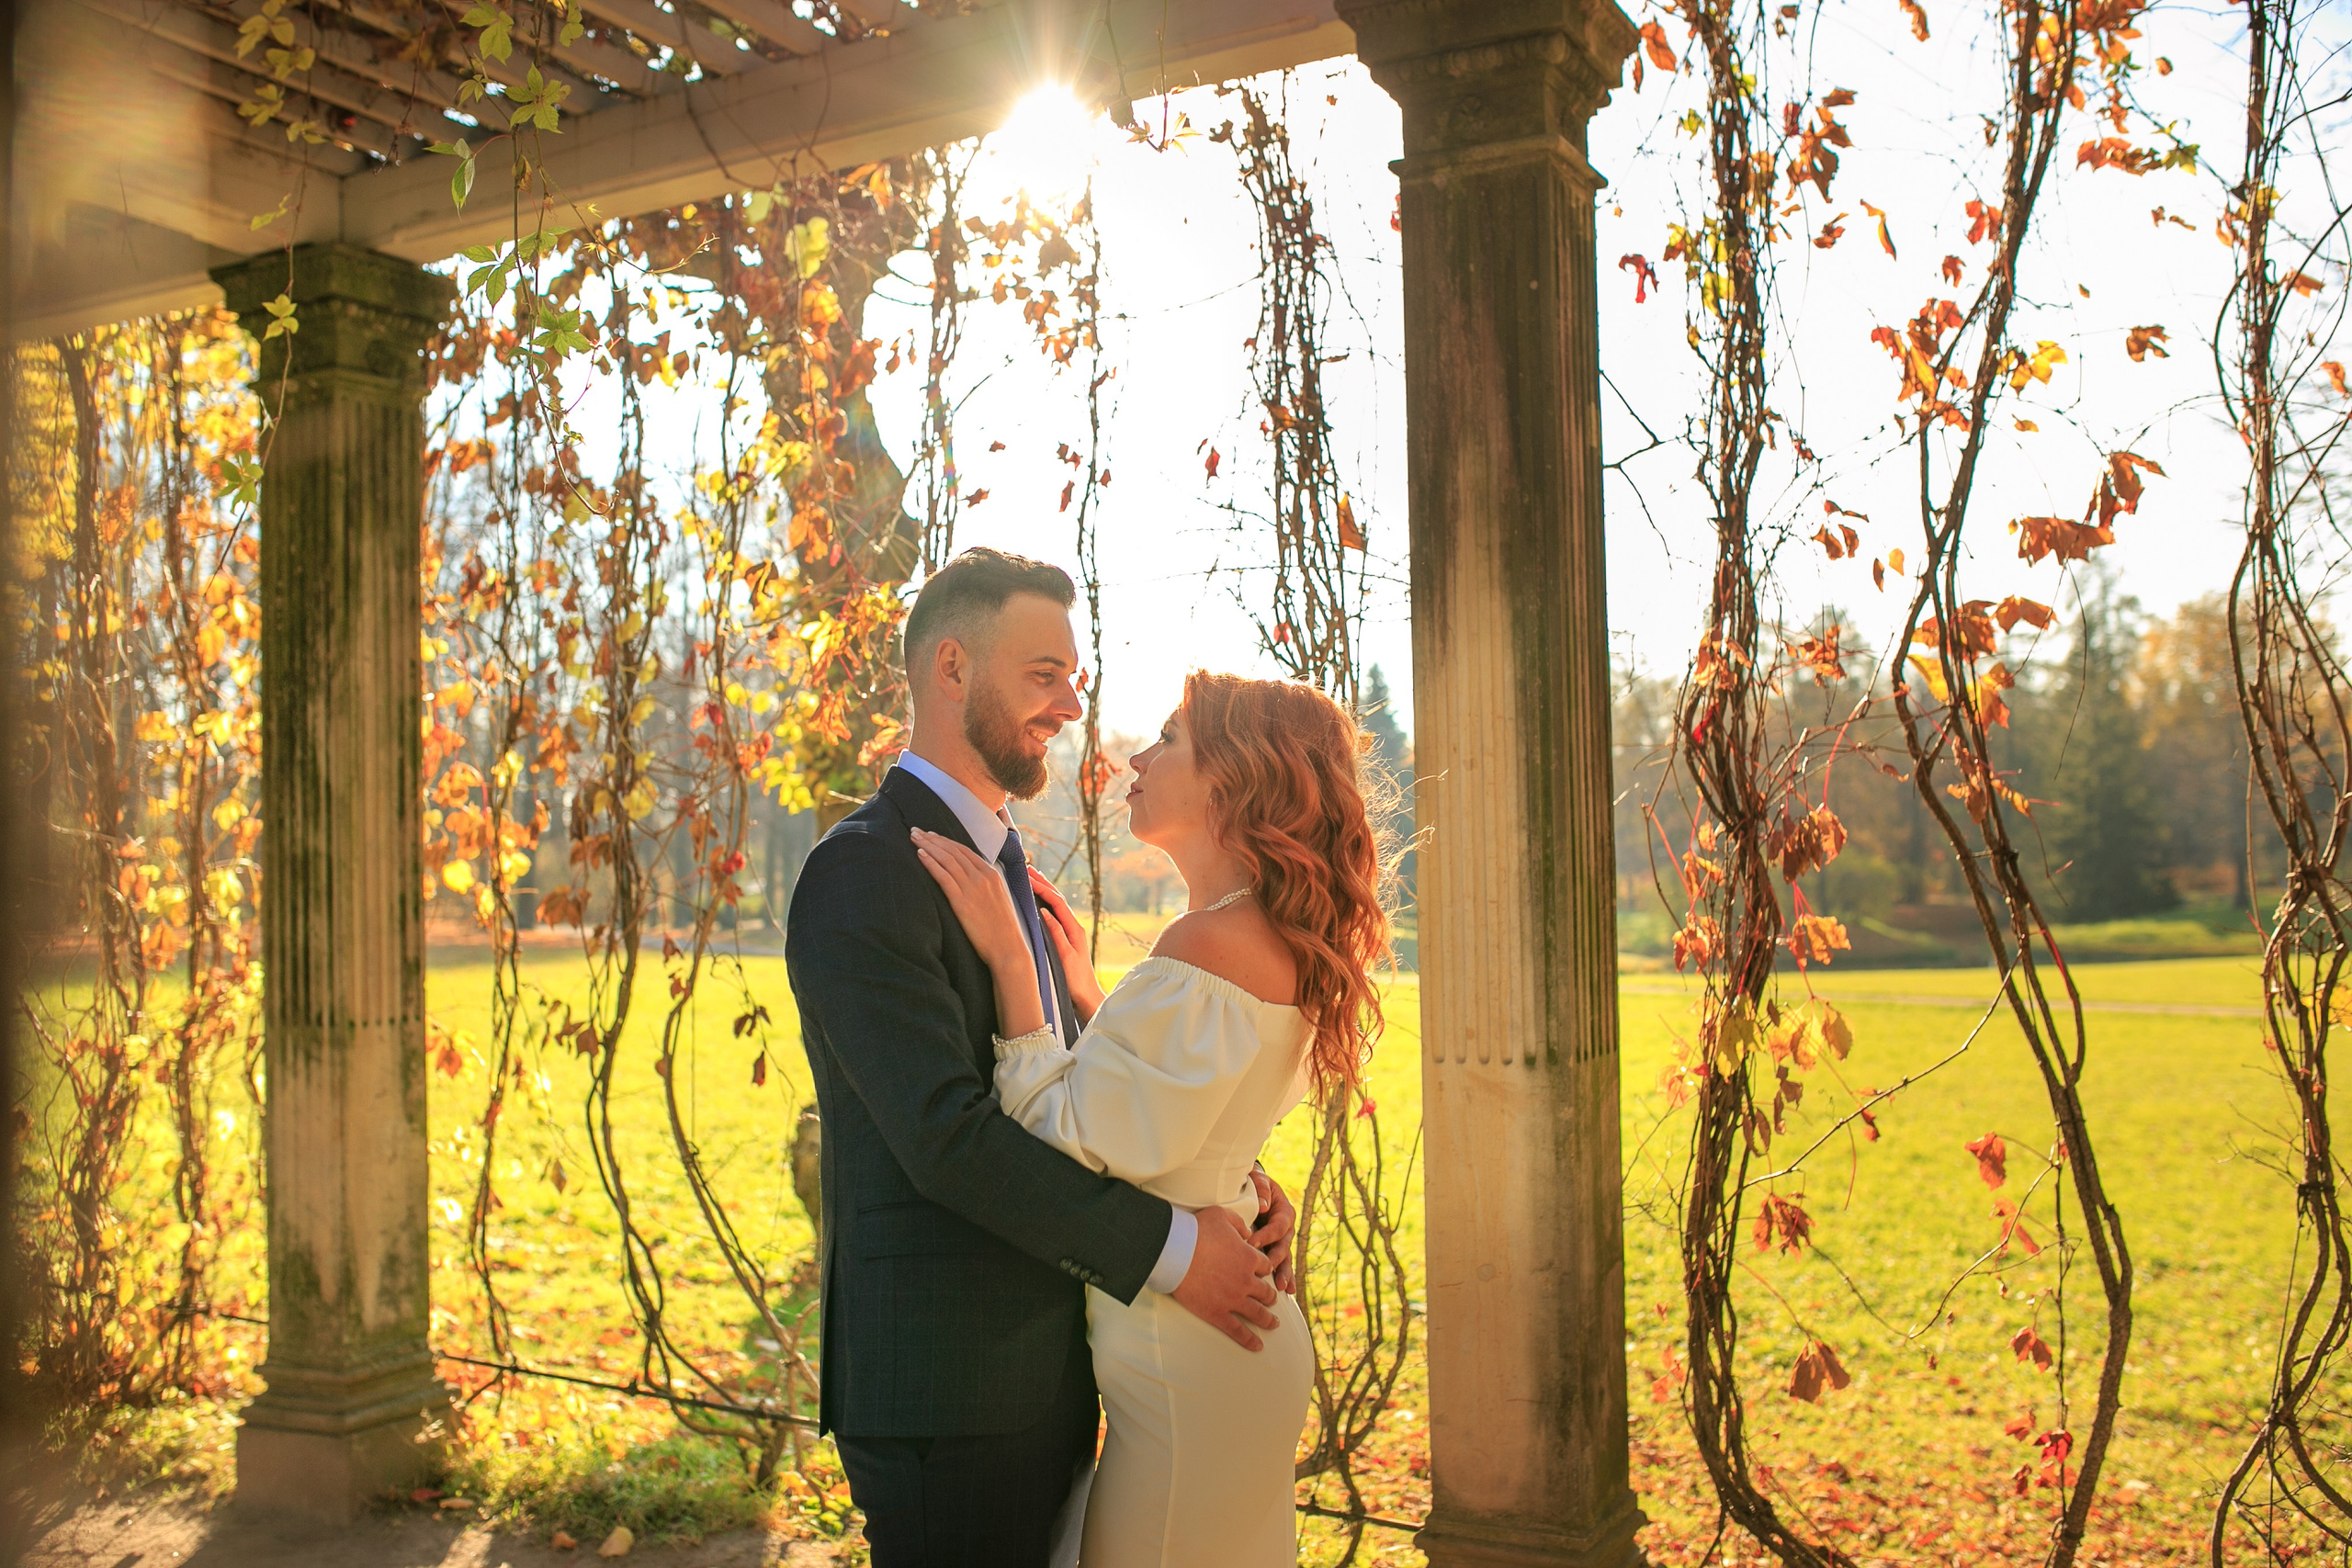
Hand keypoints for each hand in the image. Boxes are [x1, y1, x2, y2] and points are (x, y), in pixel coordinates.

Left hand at [909, 829, 1030, 978]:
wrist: (1008, 948)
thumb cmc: (1002, 928)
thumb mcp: (998, 899)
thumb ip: (986, 885)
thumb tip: (971, 879)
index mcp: (992, 874)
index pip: (964, 850)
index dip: (946, 841)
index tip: (931, 835)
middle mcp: (982, 877)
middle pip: (953, 851)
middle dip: (933, 838)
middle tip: (915, 830)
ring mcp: (972, 888)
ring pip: (947, 860)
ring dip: (928, 845)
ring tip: (913, 837)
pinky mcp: (962, 902)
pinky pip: (943, 877)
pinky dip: (930, 863)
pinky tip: (920, 854)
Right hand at [1029, 869, 1107, 1021]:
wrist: (1087, 997)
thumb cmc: (1075, 981)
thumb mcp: (1064, 957)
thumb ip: (1056, 934)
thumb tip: (1044, 912)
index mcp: (1073, 928)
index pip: (1056, 902)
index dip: (1042, 888)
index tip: (1027, 876)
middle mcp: (1073, 927)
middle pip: (1057, 898)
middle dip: (1042, 882)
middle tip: (1027, 869)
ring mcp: (1070, 932)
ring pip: (1055, 905)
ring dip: (1044, 890)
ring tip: (1031, 877)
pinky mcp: (1065, 938)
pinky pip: (1054, 914)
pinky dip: (1045, 903)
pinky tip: (1037, 901)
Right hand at [1171, 1206, 1279, 1350]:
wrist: (1175, 1250)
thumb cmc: (1196, 1230)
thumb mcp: (1221, 1215)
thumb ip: (1239, 1223)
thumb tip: (1249, 1232)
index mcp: (1249, 1257)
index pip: (1266, 1266)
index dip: (1266, 1269)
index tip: (1264, 1272)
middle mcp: (1246, 1280)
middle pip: (1266, 1292)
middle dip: (1270, 1297)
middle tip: (1272, 1300)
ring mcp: (1233, 1299)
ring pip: (1258, 1313)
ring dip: (1268, 1320)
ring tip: (1274, 1325)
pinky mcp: (1217, 1313)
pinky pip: (1238, 1330)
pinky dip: (1249, 1340)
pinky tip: (1258, 1347)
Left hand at [1249, 1168, 1297, 1294]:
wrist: (1251, 1190)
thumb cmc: (1254, 1184)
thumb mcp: (1258, 1179)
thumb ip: (1262, 1188)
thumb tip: (1263, 1206)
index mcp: (1284, 1211)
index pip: (1277, 1226)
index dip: (1266, 1235)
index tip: (1251, 1243)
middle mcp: (1286, 1228)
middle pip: (1284, 1245)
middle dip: (1276, 1259)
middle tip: (1266, 1269)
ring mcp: (1282, 1241)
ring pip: (1285, 1259)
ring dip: (1284, 1273)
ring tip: (1282, 1287)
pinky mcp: (1275, 1250)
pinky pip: (1280, 1264)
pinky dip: (1285, 1277)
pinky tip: (1288, 1291)